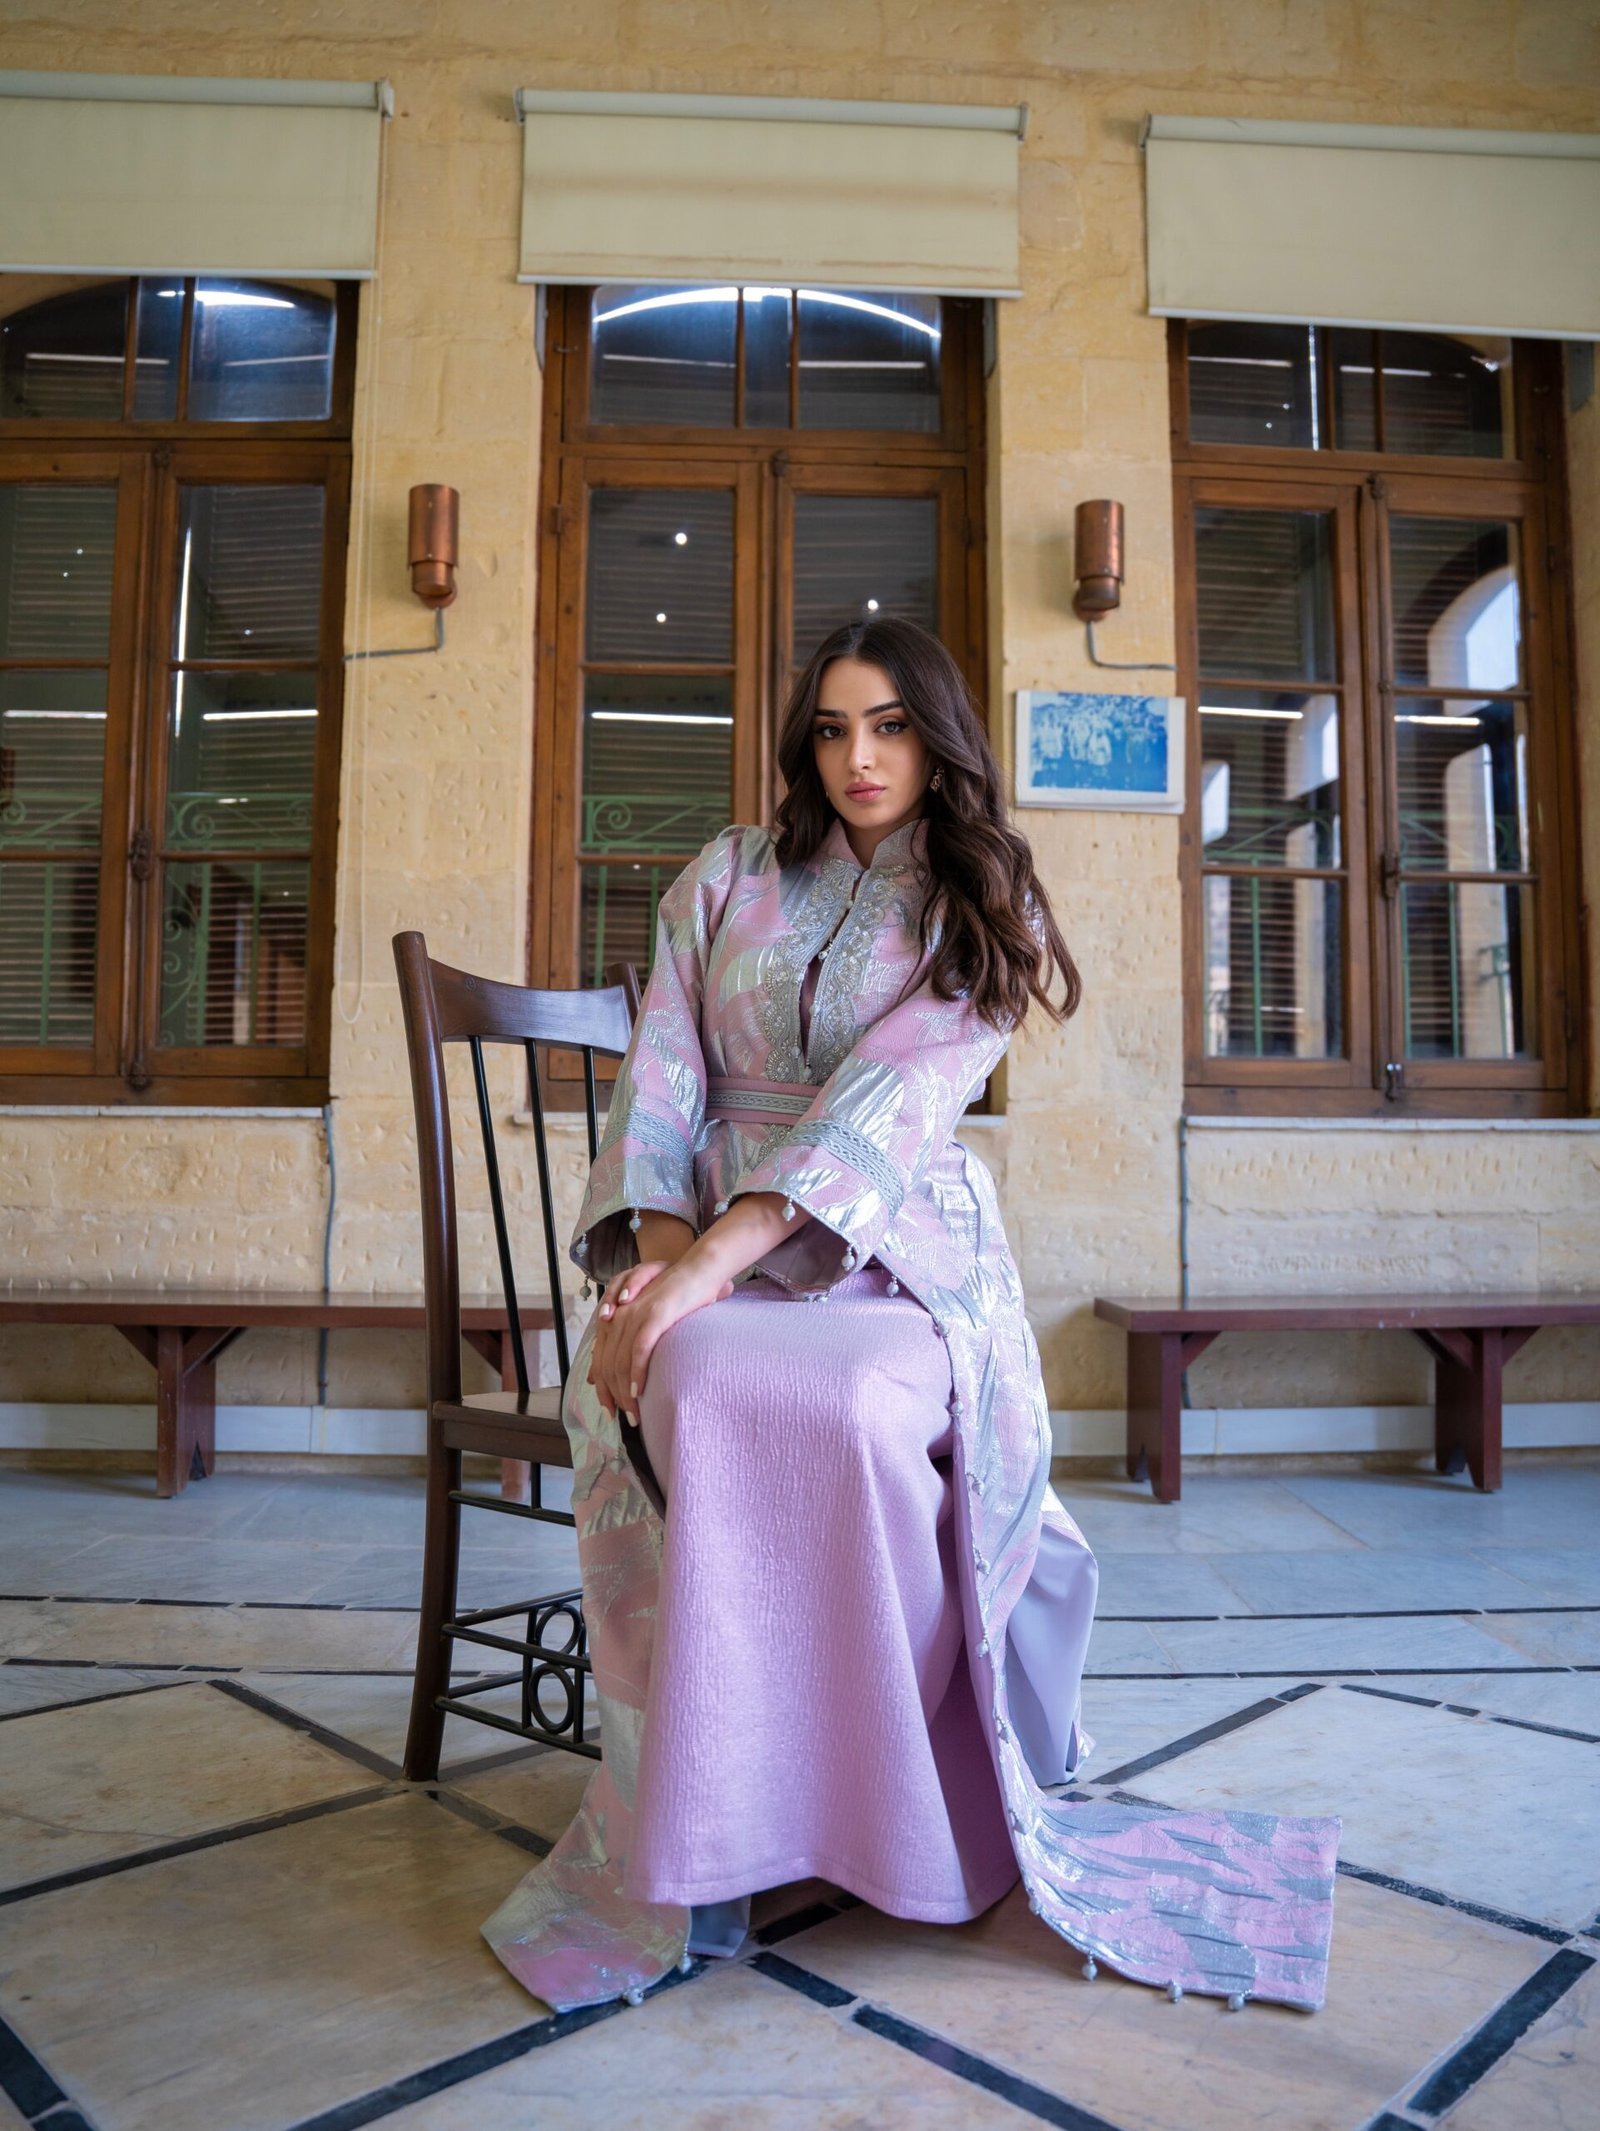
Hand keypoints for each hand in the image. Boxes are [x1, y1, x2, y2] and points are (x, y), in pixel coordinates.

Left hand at [586, 1253, 732, 1425]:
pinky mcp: (654, 1315)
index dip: (603, 1390)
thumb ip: (631, 1343)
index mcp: (615, 1318)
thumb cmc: (677, 1299)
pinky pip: (640, 1349)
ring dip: (625, 1392)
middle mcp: (619, 1316)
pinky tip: (639, 1390)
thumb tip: (613, 1373)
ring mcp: (635, 1315)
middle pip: (607, 1365)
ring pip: (621, 1362)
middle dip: (614, 1397)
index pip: (600, 1361)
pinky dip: (637, 1372)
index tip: (609, 1412)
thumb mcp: (649, 1320)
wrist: (698, 1271)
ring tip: (635, 1413)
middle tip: (627, 1419)